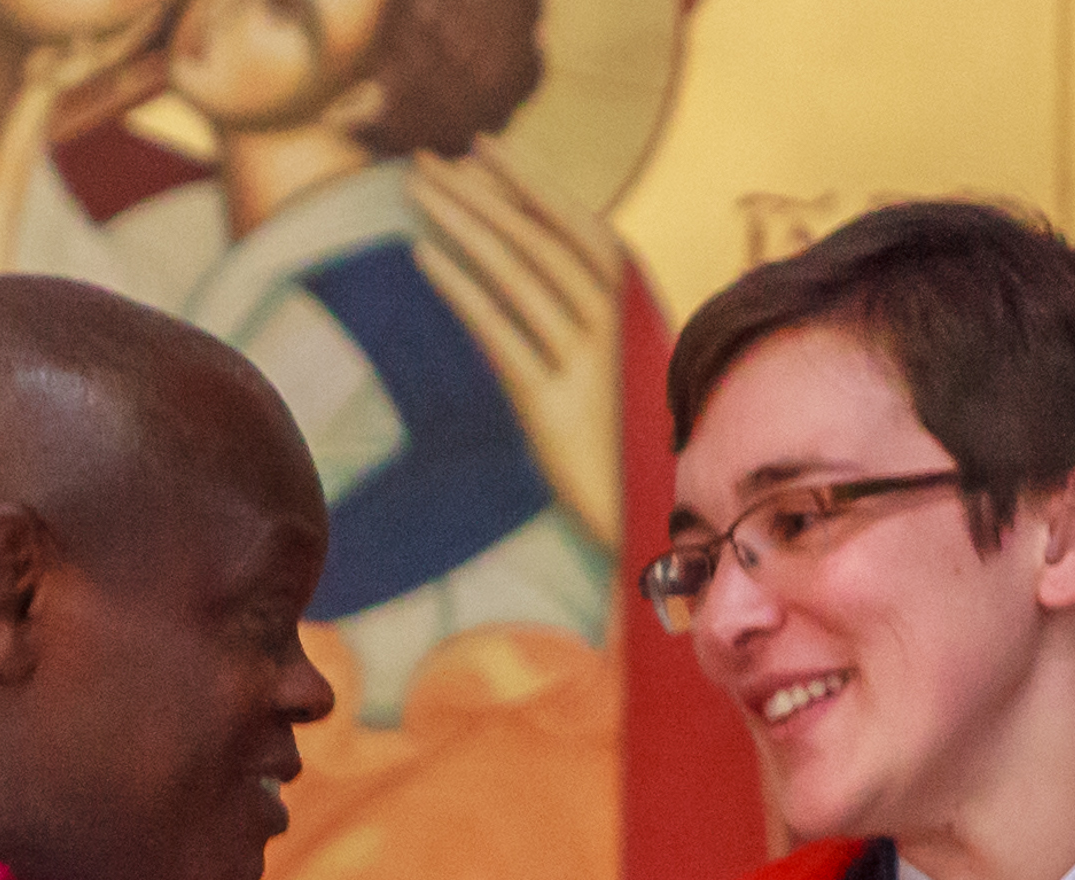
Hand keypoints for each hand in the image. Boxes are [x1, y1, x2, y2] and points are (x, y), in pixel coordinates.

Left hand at [408, 147, 626, 550]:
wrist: (658, 535)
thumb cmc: (637, 458)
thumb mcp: (625, 382)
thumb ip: (594, 329)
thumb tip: (537, 276)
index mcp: (642, 316)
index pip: (585, 229)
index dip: (533, 185)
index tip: (483, 149)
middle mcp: (622, 334)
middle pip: (543, 240)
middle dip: (483, 192)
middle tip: (427, 157)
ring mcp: (592, 372)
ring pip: (520, 275)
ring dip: (465, 223)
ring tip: (416, 190)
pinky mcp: (556, 414)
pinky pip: (501, 336)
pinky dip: (463, 290)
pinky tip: (423, 256)